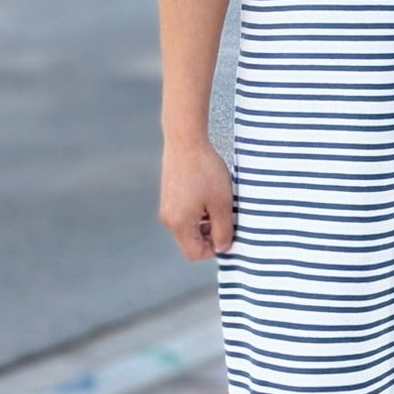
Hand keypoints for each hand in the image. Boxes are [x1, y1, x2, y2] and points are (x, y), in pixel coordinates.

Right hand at [158, 138, 236, 259]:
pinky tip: (209, 193)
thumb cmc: (206, 170)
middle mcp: (168, 218)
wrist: (186, 140)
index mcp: (179, 223)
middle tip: (226, 217)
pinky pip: (184, 213)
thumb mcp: (222, 203)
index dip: (213, 249)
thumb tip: (223, 248)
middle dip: (210, 235)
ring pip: (189, 227)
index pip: (194, 253)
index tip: (227, 232)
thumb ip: (223, 230)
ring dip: (205, 222)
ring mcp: (166, 206)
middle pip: (190, 241)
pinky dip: (198, 211)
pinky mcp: (168, 195)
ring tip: (218, 203)